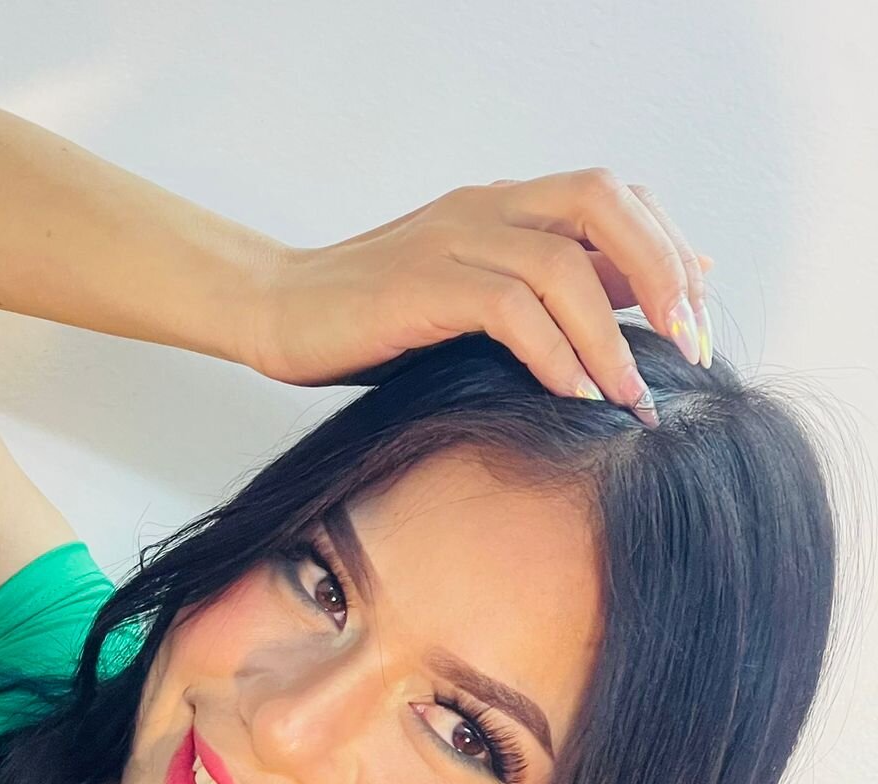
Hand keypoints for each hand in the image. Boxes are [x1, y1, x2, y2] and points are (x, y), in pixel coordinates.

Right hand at [247, 167, 712, 405]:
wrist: (275, 310)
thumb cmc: (369, 321)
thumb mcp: (467, 302)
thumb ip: (538, 297)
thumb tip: (632, 313)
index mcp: (504, 204)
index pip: (617, 201)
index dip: (671, 254)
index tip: (695, 327)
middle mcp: (487, 206)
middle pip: (607, 203)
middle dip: (664, 274)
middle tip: (689, 350)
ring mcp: (452, 240)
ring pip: (564, 262)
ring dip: (612, 334)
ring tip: (632, 396)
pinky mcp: (420, 285)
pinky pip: (508, 306)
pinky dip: (552, 351)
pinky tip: (569, 393)